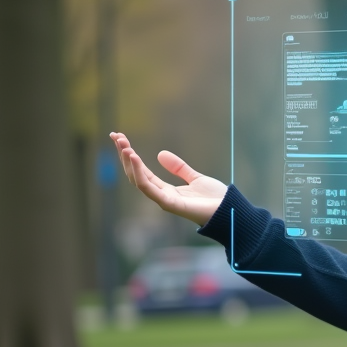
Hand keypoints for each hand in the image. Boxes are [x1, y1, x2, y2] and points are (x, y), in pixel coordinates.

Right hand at [109, 132, 226, 226]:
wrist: (230, 210)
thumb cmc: (215, 199)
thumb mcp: (195, 178)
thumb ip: (178, 168)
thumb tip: (160, 154)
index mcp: (166, 191)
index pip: (142, 172)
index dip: (131, 156)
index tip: (121, 138)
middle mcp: (162, 196)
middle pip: (136, 175)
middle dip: (125, 156)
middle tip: (116, 137)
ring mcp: (164, 201)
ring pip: (139, 181)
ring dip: (129, 163)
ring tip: (124, 146)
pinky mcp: (170, 204)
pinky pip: (149, 188)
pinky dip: (140, 173)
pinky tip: (134, 158)